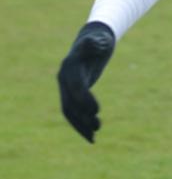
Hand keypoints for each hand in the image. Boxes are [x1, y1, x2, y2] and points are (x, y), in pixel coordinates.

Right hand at [57, 21, 115, 142]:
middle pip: (69, 102)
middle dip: (82, 116)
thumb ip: (97, 42)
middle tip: (98, 126)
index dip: (85, 99)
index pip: (75, 86)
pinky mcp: (71, 94)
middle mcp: (63, 78)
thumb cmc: (99, 41)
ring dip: (81, 125)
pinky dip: (80, 125)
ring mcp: (65, 87)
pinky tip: (91, 137)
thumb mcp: (100, 40)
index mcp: (70, 66)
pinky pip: (72, 112)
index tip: (97, 111)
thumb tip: (97, 43)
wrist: (91, 43)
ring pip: (69, 111)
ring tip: (94, 137)